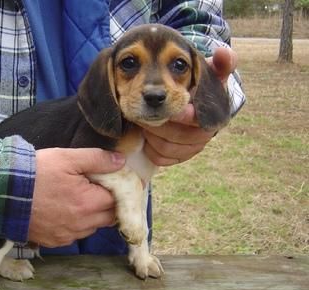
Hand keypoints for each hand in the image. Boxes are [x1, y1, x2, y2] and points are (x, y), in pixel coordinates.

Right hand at [28, 148, 124, 246]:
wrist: (2, 192)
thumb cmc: (36, 172)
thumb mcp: (67, 158)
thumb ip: (97, 159)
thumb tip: (121, 162)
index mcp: (89, 203)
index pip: (119, 200)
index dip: (119, 189)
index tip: (114, 181)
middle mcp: (81, 224)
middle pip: (109, 217)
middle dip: (108, 203)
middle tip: (98, 188)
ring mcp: (67, 235)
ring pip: (92, 227)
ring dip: (93, 215)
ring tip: (79, 198)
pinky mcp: (53, 241)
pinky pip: (74, 235)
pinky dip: (76, 224)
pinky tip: (64, 210)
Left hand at [142, 47, 236, 165]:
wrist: (191, 105)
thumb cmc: (197, 86)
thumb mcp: (209, 72)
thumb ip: (220, 62)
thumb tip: (224, 52)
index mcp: (212, 115)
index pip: (197, 119)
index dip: (183, 114)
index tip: (170, 107)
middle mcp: (203, 135)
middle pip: (175, 135)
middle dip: (157, 121)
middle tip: (144, 107)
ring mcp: (190, 149)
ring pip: (164, 147)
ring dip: (150, 133)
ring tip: (143, 118)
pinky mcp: (176, 158)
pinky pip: (158, 157)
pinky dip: (149, 146)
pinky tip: (146, 133)